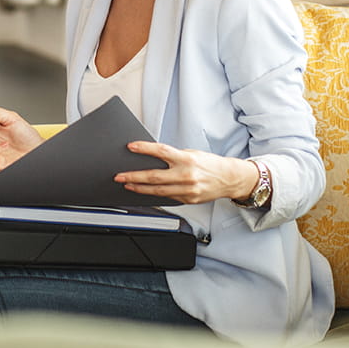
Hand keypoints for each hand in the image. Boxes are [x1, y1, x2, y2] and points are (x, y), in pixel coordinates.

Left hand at [114, 142, 260, 204]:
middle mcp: (186, 175)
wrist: (229, 179)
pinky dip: (154, 195)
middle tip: (119, 176)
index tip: (131, 147)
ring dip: (139, 188)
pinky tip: (144, 192)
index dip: (144, 148)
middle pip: (154, 177)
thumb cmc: (209, 164)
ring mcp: (187, 190)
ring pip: (158, 191)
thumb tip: (151, 157)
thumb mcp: (191, 154)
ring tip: (127, 184)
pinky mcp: (188, 200)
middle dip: (134, 176)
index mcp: (186, 159)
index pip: (161, 152)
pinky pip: (167, 198)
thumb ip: (173, 157)